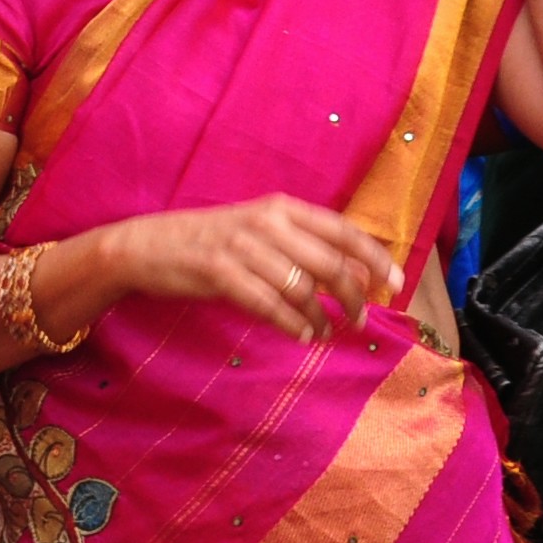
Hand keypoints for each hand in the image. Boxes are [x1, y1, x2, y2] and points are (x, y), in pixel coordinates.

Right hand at [117, 195, 398, 340]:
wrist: (147, 245)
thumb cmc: (211, 241)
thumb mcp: (259, 231)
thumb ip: (303, 245)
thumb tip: (356, 272)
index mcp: (281, 208)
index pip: (342, 230)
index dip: (374, 258)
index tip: (395, 284)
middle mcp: (266, 222)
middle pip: (329, 263)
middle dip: (353, 297)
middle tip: (359, 320)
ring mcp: (241, 246)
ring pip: (301, 288)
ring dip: (321, 318)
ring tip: (324, 333)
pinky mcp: (218, 271)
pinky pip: (268, 304)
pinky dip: (292, 324)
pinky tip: (301, 335)